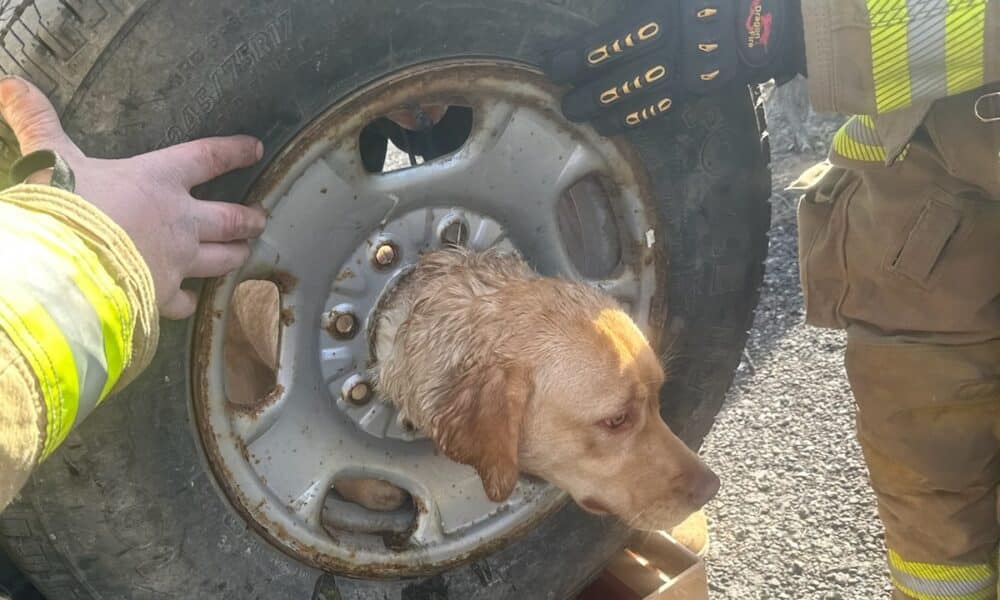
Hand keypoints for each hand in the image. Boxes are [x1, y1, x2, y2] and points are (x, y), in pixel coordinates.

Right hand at [0, 76, 266, 318]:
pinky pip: (185, 301)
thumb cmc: (63, 208)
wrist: (63, 269)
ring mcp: (177, 261)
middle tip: (261, 217)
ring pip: (221, 259)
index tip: (255, 149)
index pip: (207, 158)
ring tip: (245, 252)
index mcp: (158, 179)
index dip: (234, 152)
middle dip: (249, 218)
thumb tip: (11, 83)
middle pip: (229, 218)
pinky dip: (190, 302)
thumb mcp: (49, 158)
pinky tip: (191, 304)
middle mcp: (179, 221)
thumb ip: (37, 122)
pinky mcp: (163, 296)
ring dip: (235, 255)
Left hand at [544, 0, 804, 134]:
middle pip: (621, 76)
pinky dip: (636, 117)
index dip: (580, 54)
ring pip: (639, 98)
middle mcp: (671, 50)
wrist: (770, 18)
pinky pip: (662, 107)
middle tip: (564, 102)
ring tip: (583, 118)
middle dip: (589, 91)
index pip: (611, 41)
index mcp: (662, 17)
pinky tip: (615, 124)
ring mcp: (686, 73)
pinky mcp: (697, 88)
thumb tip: (614, 4)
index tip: (554, 61)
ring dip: (608, 110)